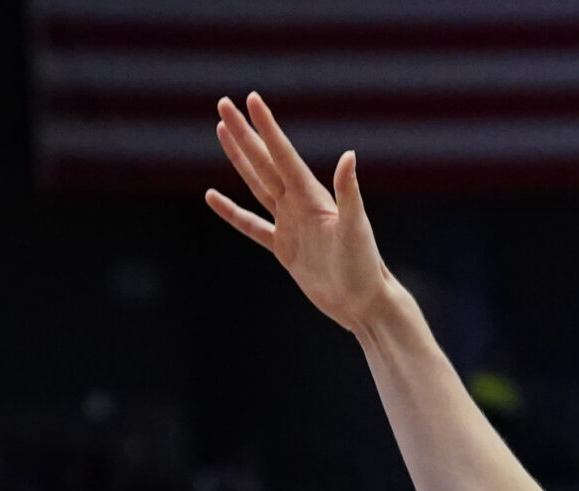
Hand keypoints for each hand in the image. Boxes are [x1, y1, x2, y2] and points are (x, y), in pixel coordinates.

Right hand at [204, 93, 398, 332]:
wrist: (363, 302)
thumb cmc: (365, 265)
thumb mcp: (356, 228)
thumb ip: (349, 193)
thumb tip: (349, 156)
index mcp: (312, 196)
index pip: (283, 154)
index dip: (266, 127)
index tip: (251, 99)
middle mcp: (299, 203)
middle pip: (264, 161)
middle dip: (244, 133)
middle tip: (224, 104)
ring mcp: (290, 224)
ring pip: (257, 183)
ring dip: (239, 159)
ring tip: (221, 132)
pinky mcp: (284, 248)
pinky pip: (251, 225)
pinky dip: (232, 212)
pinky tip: (213, 197)